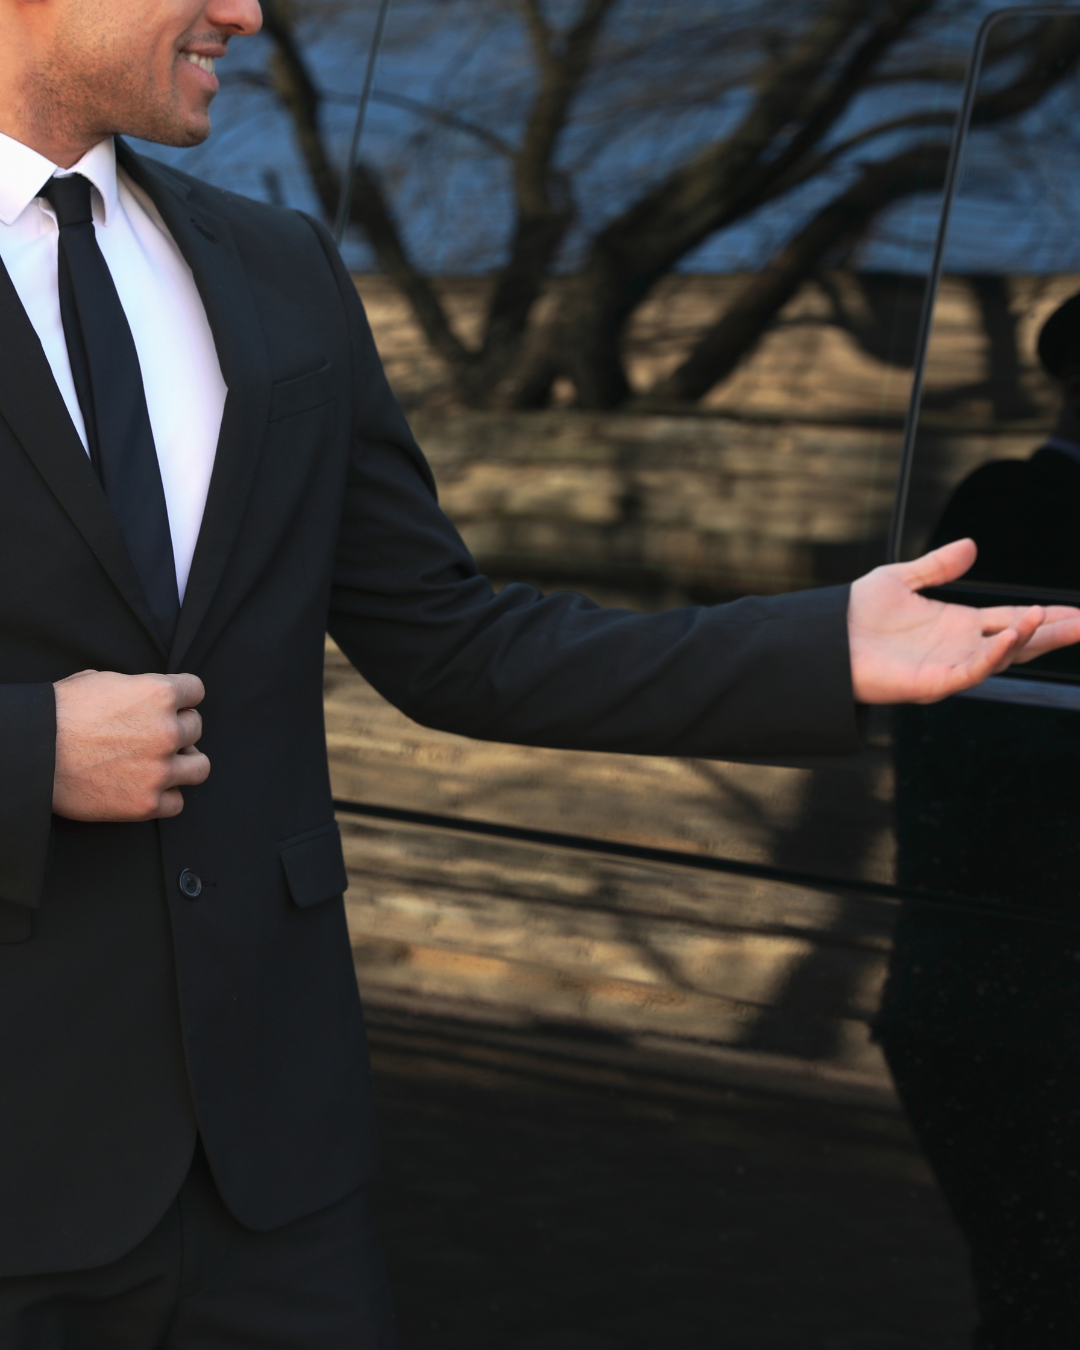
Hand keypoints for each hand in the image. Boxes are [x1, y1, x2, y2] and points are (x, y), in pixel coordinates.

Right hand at [52, 670, 209, 820]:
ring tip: (162, 763)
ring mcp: (159, 770)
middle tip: (153, 735)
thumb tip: (146, 695)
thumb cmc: (59, 713)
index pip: (196, 690)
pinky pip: (177, 802)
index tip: (172, 705)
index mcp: (159, 694)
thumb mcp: (101, 681)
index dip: (182, 697)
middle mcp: (167, 731)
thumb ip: (136, 688)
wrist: (33, 753)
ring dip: (183, 763)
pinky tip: (146, 787)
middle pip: (196, 727)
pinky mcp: (146, 803)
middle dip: (178, 729)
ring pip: (199, 767)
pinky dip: (165, 796)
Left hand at [848, 538, 1079, 703]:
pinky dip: (994, 654)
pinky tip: (1012, 634)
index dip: (1046, 615)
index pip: (1013, 619)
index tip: (1079, 611)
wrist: (821, 638)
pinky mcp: (929, 683)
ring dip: (1027, 638)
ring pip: (999, 656)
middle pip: (1018, 640)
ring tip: (1050, 618)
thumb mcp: (901, 579)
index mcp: (957, 625)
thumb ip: (937, 566)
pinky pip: (970, 671)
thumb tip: (972, 546)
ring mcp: (946, 667)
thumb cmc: (854, 613)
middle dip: (1054, 633)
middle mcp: (958, 648)